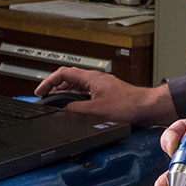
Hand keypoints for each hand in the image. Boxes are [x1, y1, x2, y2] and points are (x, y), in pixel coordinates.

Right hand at [33, 67, 173, 124]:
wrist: (146, 107)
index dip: (48, 82)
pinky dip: (75, 99)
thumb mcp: (96, 110)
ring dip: (65, 94)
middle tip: (45, 98)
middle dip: (54, 88)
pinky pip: (85, 94)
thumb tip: (62, 111)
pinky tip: (73, 108)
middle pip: (68, 79)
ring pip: (76, 87)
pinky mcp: (105, 94)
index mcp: (91, 78)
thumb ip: (76, 110)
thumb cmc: (128, 105)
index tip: (40, 91)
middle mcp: (95, 80)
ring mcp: (100, 86)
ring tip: (55, 104)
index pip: (63, 74)